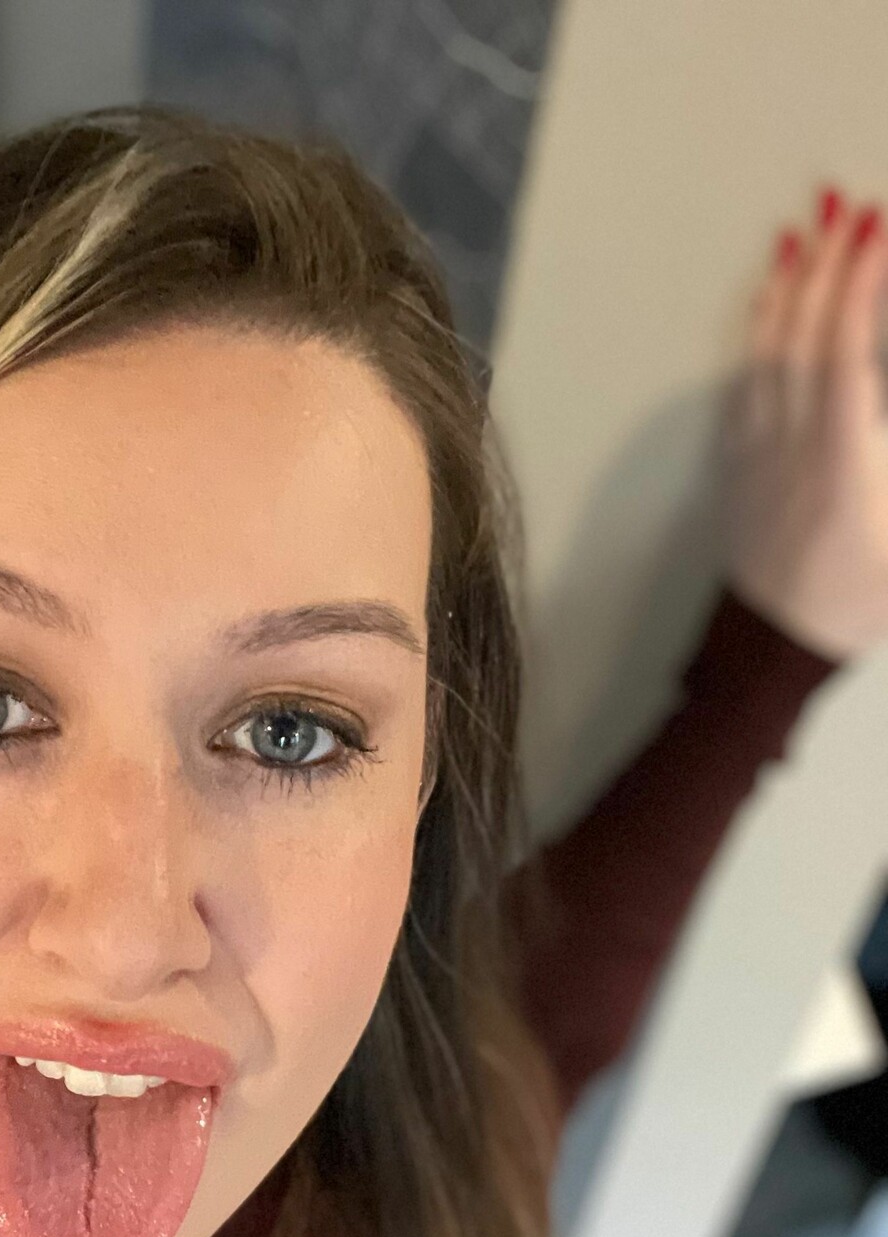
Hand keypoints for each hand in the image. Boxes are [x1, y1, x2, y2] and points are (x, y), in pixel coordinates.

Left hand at [713, 185, 887, 662]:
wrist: (774, 656)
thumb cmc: (860, 600)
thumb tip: (872, 401)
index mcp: (842, 457)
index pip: (844, 350)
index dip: (858, 285)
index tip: (876, 229)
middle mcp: (791, 445)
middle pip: (798, 339)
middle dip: (821, 267)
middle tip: (839, 206)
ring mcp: (756, 458)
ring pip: (760, 361)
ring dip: (780, 295)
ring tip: (795, 238)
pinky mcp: (737, 476)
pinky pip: (739, 395)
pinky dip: (751, 345)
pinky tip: (759, 318)